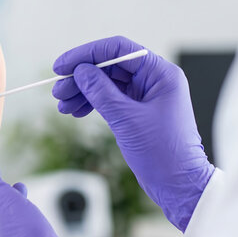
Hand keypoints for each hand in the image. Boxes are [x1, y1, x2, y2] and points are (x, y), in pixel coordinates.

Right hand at [52, 36, 214, 231]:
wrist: (178, 186)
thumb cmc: (164, 154)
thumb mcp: (127, 120)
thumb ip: (101, 92)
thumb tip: (81, 71)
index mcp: (161, 75)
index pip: (119, 50)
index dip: (88, 54)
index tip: (63, 65)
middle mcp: (154, 81)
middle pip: (109, 66)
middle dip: (81, 76)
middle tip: (58, 90)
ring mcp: (145, 96)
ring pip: (106, 83)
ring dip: (82, 91)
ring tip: (63, 104)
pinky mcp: (137, 111)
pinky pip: (109, 98)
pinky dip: (91, 103)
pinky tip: (75, 111)